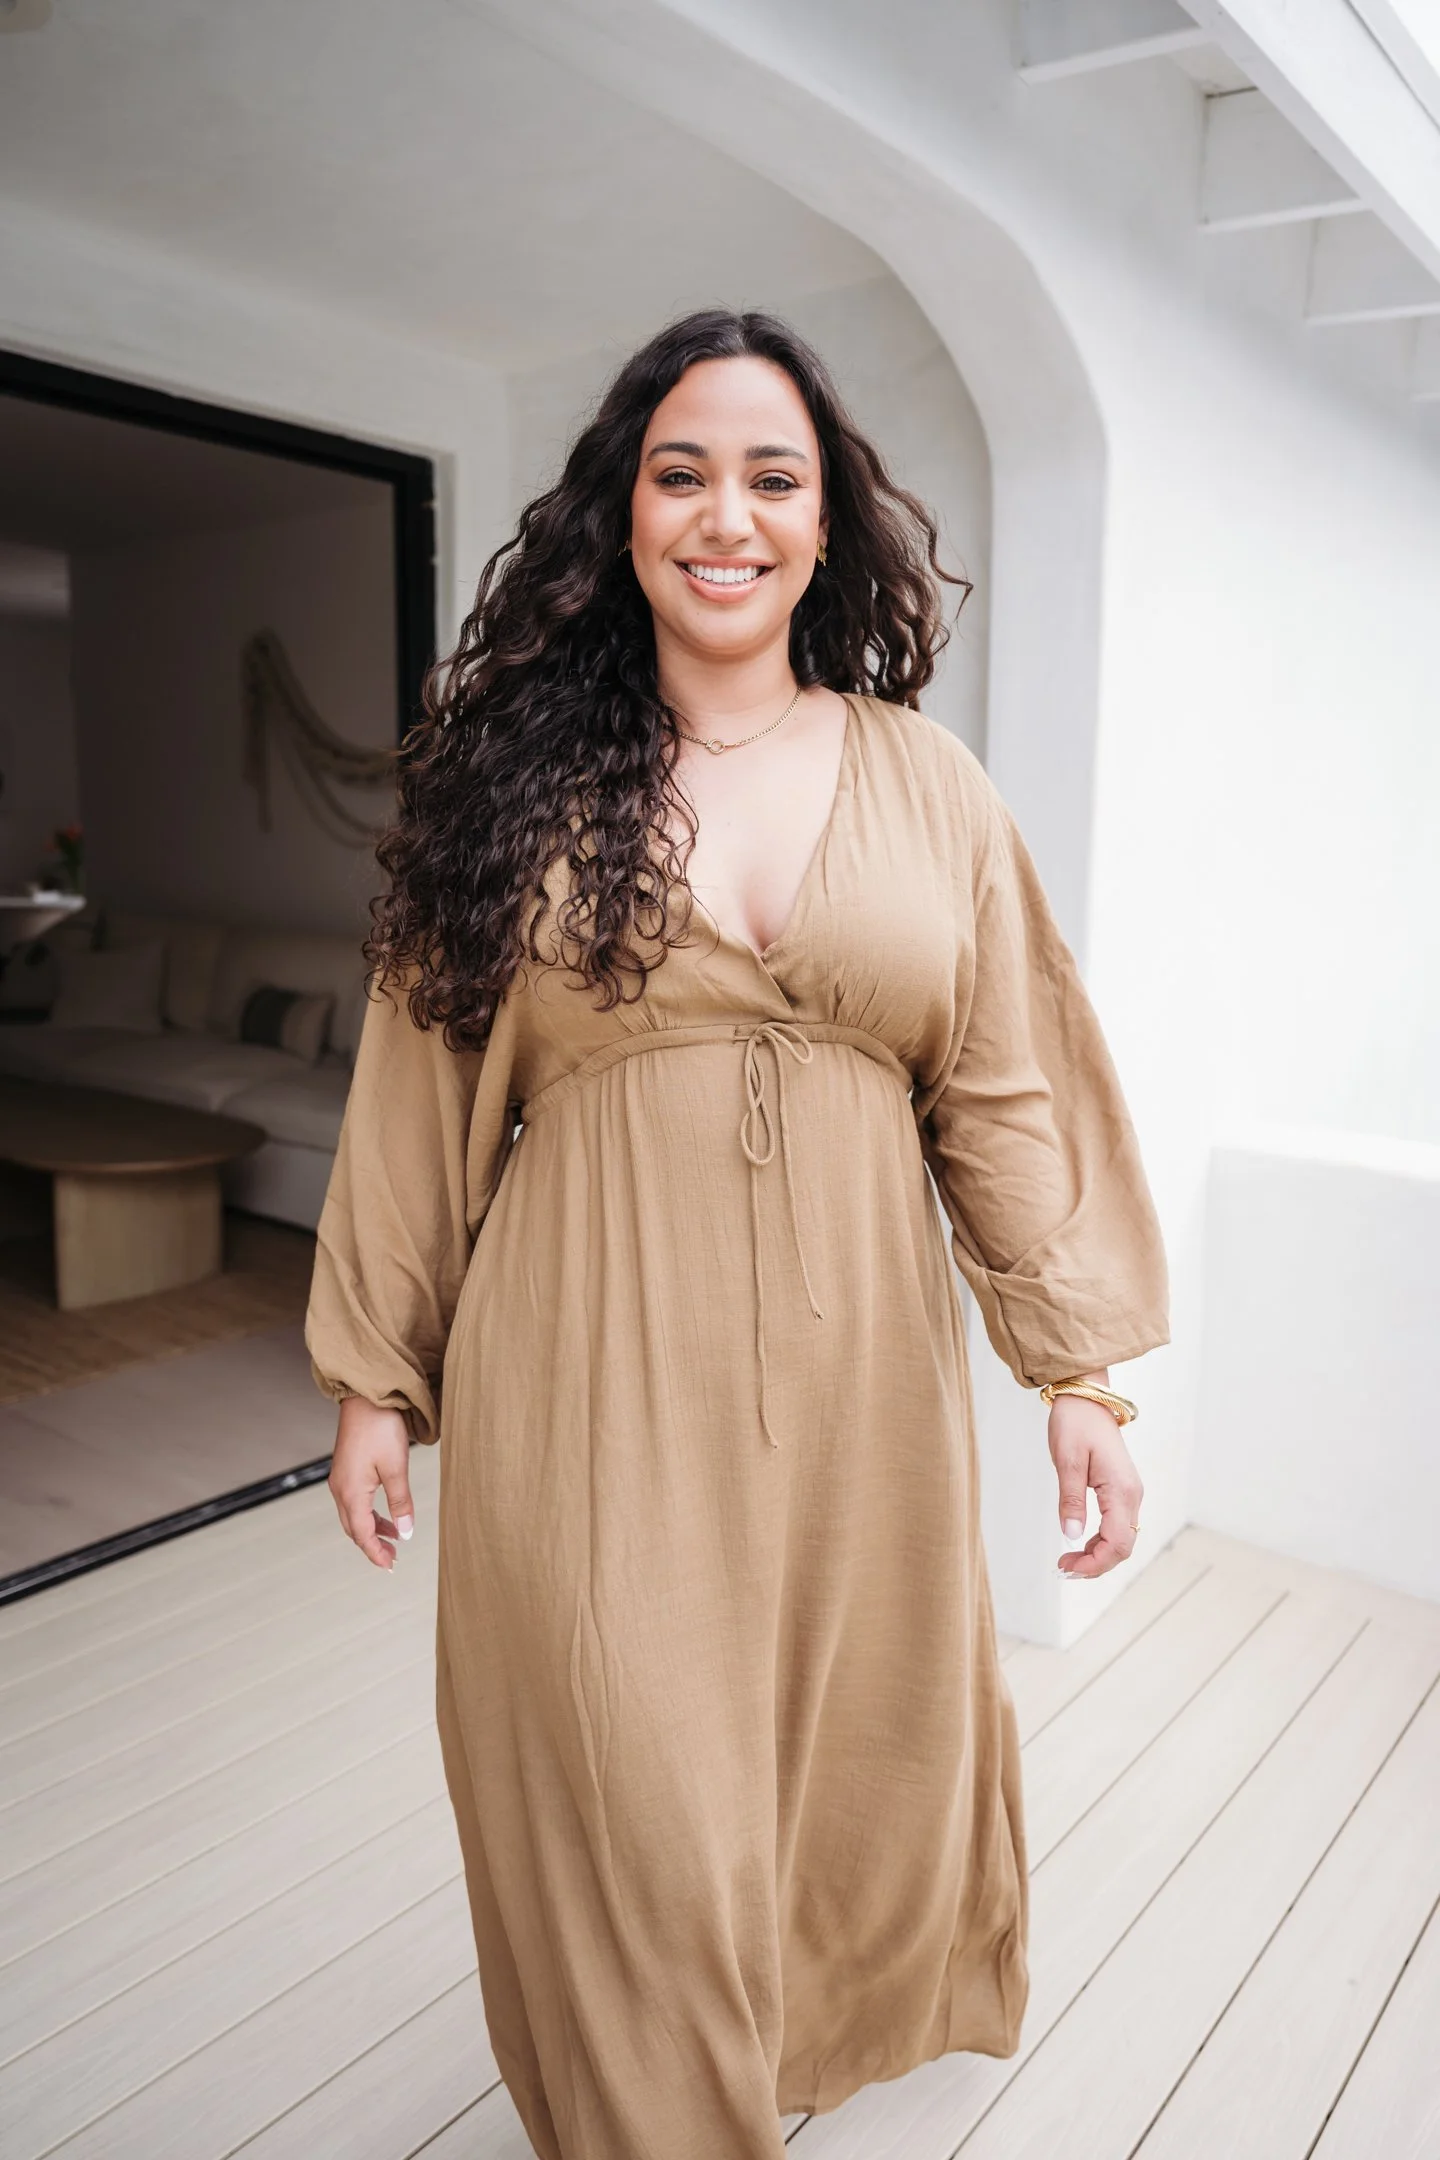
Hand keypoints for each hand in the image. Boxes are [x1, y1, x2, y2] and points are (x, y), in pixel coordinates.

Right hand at [329, 1395, 415, 1569]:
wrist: (366, 1397)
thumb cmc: (381, 1428)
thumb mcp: (396, 1468)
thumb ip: (400, 1502)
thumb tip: (405, 1532)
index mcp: (351, 1492)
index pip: (362, 1534)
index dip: (376, 1553)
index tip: (390, 1566)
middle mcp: (340, 1489)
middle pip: (354, 1528)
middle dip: (372, 1546)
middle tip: (393, 1559)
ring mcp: (340, 1479)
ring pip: (353, 1516)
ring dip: (371, 1529)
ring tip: (393, 1539)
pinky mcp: (345, 1470)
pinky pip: (353, 1502)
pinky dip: (368, 1514)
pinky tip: (384, 1513)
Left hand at [1049, 1388, 1142, 1579]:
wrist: (1087, 1397)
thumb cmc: (1075, 1423)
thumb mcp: (1067, 1460)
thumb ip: (1071, 1499)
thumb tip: (1071, 1536)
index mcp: (1121, 1490)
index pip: (1117, 1543)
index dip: (1094, 1563)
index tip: (1066, 1566)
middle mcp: (1132, 1495)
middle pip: (1123, 1547)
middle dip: (1095, 1564)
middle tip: (1063, 1567)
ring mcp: (1130, 1493)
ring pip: (1122, 1539)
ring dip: (1098, 1555)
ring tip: (1068, 1560)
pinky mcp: (1122, 1491)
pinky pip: (1117, 1526)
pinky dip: (1100, 1541)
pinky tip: (1079, 1543)